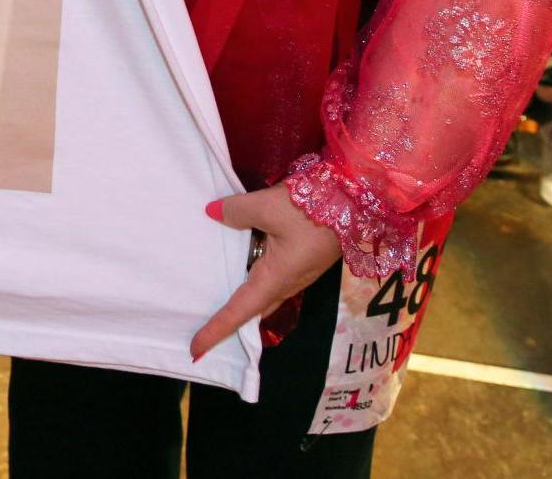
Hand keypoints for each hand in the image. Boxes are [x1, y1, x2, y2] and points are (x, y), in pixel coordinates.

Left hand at [191, 184, 344, 360]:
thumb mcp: (268, 206)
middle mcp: (286, 283)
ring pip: (263, 294)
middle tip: (204, 331)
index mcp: (275, 278)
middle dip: (229, 322)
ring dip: (242, 299)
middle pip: (251, 309)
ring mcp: (297, 274)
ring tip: (216, 297)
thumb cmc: (313, 209)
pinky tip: (242, 260)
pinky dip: (253, 277)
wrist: (355, 201)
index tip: (196, 350)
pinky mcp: (302, 261)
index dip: (216, 330)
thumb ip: (236, 211)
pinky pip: (272, 276)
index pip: (239, 311)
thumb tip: (212, 212)